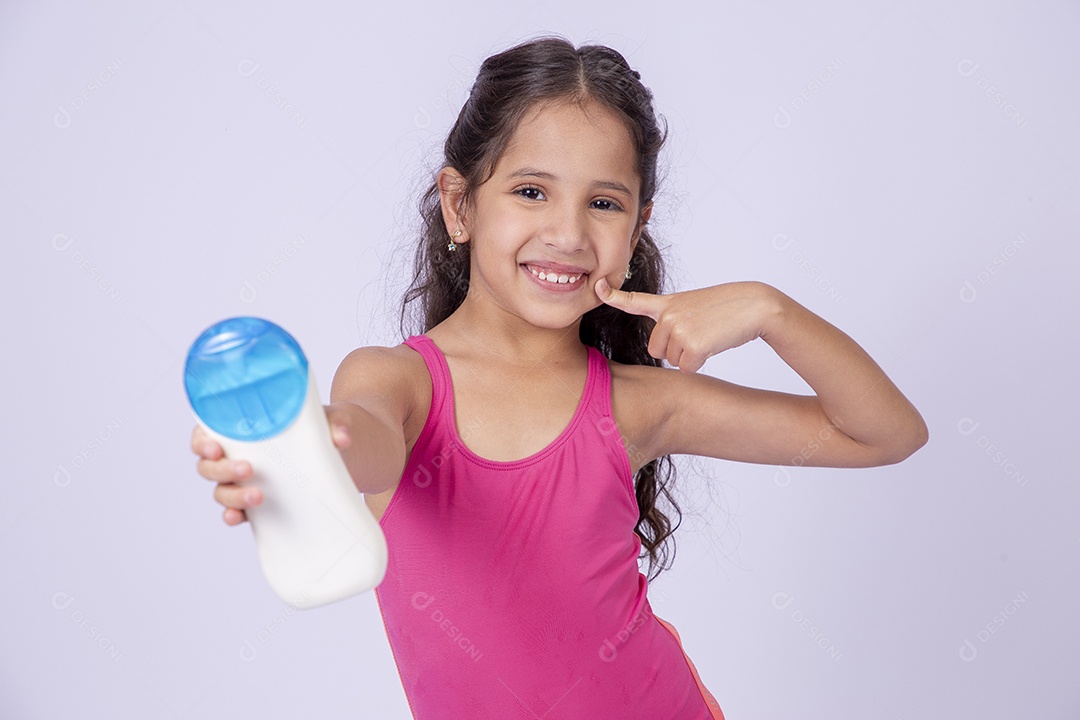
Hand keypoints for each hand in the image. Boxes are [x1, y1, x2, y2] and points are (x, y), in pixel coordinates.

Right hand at [191, 408, 353, 525]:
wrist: (346, 451)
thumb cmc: (328, 425)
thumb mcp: (335, 419)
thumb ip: (338, 424)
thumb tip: (342, 438)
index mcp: (243, 427)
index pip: (206, 433)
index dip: (201, 441)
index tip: (214, 446)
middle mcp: (238, 454)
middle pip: (210, 466)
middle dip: (222, 470)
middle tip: (248, 469)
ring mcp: (246, 480)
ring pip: (222, 490)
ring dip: (233, 496)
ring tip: (258, 497)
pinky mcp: (260, 500)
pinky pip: (237, 511)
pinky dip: (234, 516)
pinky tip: (240, 518)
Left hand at [594, 277, 780, 372]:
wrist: (754, 306)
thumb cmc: (727, 309)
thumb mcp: (694, 306)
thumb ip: (673, 320)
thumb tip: (662, 350)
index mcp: (668, 303)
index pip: (635, 300)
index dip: (613, 296)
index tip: (597, 288)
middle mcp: (668, 314)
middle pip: (656, 349)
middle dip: (675, 349)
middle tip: (698, 334)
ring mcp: (678, 328)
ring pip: (671, 359)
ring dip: (689, 355)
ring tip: (708, 336)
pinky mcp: (691, 344)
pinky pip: (686, 367)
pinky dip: (699, 363)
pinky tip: (713, 345)